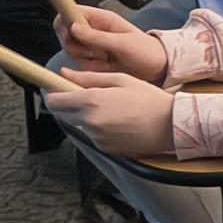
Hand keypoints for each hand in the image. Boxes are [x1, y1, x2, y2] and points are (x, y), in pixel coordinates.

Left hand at [44, 68, 175, 156]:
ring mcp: (96, 137)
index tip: (56, 89)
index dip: (52, 94)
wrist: (169, 125)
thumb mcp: (120, 80)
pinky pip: (93, 135)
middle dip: (69, 105)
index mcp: (91, 101)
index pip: (55, 101)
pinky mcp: (104, 148)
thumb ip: (88, 78)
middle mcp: (89, 122)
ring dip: (86, 116)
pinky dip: (99, 128)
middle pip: (63, 114)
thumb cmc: (148, 98)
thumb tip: (64, 74)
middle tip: (90, 96)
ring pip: (80, 124)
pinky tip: (118, 122)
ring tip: (112, 109)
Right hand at [55, 5, 169, 82]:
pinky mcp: (93, 61)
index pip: (72, 12)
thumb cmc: (146, 51)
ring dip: (87, 59)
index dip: (65, 21)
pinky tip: (108, 67)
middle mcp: (93, 31)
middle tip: (98, 52)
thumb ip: (97, 36)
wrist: (157, 69)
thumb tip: (73, 27)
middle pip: (66, 34)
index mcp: (101, 19)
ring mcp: (92, 46)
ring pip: (72, 52)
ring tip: (107, 60)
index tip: (69, 34)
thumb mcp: (123, 43)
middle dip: (77, 47)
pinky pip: (81, 65)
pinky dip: (92, 69)